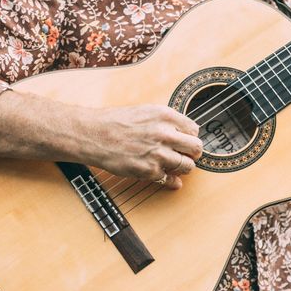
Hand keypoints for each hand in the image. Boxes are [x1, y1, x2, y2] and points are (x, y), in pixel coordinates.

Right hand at [86, 105, 201, 189]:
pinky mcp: (150, 171)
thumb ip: (168, 121)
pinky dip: (169, 179)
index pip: (194, 130)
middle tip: (185, 155)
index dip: (189, 137)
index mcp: (165, 116)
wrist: (95, 135)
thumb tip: (187, 132)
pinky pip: (170, 179)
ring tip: (172, 165)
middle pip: (196, 148)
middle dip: (192, 153)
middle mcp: (165, 134)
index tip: (184, 141)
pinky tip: (165, 175)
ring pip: (187, 166)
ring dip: (182, 167)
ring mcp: (158, 154)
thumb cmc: (117, 122)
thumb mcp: (146, 112)